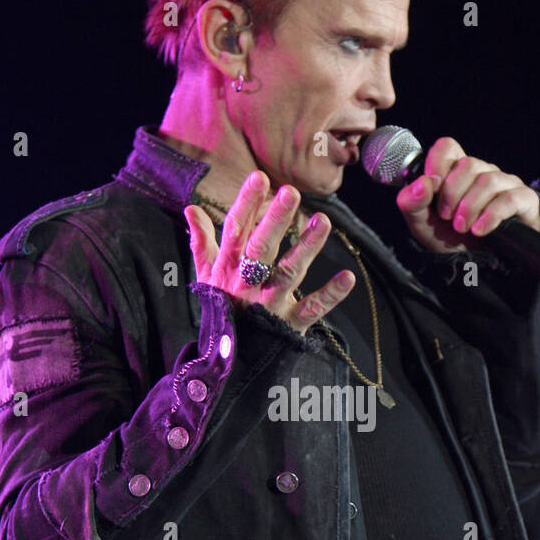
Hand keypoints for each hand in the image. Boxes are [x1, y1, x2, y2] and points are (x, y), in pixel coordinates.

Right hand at [184, 171, 355, 336]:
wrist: (225, 362)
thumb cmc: (220, 310)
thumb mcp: (206, 277)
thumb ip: (202, 243)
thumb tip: (191, 208)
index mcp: (227, 269)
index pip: (235, 230)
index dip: (246, 204)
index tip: (260, 178)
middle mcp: (247, 284)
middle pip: (261, 248)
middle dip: (275, 220)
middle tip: (290, 192)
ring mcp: (269, 305)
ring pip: (289, 273)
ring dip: (307, 248)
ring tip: (324, 221)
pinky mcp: (289, 324)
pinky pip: (312, 308)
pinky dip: (330, 295)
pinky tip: (348, 277)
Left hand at [395, 138, 539, 254]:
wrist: (478, 268)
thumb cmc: (451, 240)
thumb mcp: (423, 226)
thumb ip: (412, 204)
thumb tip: (422, 183)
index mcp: (456, 172)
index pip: (448, 146)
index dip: (438, 163)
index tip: (432, 187)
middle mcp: (483, 172)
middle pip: (469, 164)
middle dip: (452, 194)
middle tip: (446, 217)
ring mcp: (506, 184)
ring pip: (488, 181)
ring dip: (470, 207)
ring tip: (462, 227)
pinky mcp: (524, 200)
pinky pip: (509, 198)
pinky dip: (491, 215)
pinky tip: (479, 230)